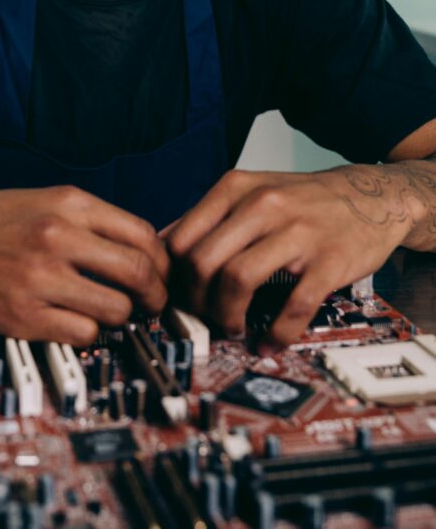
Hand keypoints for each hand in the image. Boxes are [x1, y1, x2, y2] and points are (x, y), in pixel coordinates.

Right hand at [0, 185, 168, 344]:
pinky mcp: (22, 315)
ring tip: (111, 317)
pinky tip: (76, 325)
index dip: (162, 262)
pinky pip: (83, 335)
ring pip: (116, 310)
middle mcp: (59, 236)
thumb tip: (137, 250)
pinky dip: (89, 335)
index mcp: (67, 203)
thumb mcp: (39, 200)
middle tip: (151, 306)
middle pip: (140, 273)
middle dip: (155, 296)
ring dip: (122, 319)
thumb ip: (86, 221)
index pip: (143, 234)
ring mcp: (41, 277)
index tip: (161, 275)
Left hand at [164, 166, 418, 347]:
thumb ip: (208, 216)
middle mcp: (262, 205)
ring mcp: (297, 233)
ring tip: (231, 327)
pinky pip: (293, 306)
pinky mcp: (328, 262)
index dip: (171, 277)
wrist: (369, 196)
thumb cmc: (303, 199)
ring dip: (226, 316)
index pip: (180, 239)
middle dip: (194, 301)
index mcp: (236, 188)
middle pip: (202, 262)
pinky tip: (269, 342)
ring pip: (237, 281)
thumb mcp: (251, 190)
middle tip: (202, 316)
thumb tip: (161, 246)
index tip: (176, 297)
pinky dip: (275, 333)